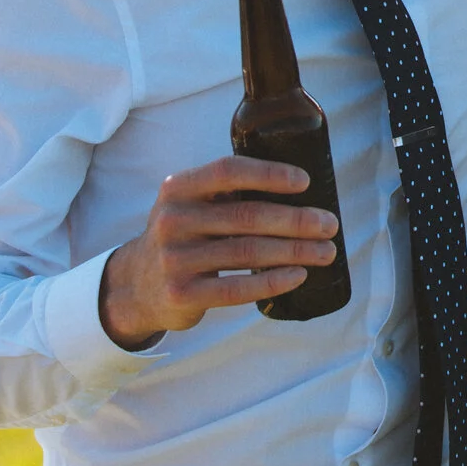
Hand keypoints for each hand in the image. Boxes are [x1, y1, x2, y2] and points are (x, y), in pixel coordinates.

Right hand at [98, 156, 338, 348]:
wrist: (137, 286)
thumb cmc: (182, 237)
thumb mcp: (189, 205)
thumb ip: (226, 193)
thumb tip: (298, 189)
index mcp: (178, 189)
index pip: (228, 172)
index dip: (269, 174)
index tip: (305, 181)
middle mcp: (173, 220)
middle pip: (247, 216)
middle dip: (296, 220)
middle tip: (330, 224)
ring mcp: (175, 259)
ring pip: (248, 253)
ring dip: (295, 252)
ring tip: (325, 252)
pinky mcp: (182, 293)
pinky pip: (237, 288)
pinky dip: (273, 282)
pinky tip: (298, 276)